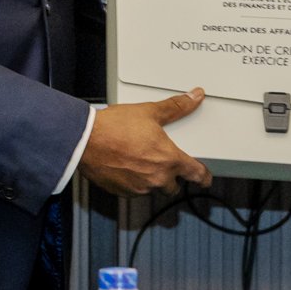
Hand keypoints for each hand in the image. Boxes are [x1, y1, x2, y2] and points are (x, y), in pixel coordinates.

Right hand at [81, 88, 212, 195]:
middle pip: (173, 186)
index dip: (203, 177)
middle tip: (164, 163)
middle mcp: (156, 178)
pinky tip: (127, 167)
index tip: (205, 178)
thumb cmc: (114, 128)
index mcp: (169, 160)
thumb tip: (193, 97)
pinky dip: (135, 182)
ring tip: (141, 161)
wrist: (85, 141)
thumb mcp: (150, 112)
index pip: (195, 174)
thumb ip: (175, 107)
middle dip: (172, 177)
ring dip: (152, 179)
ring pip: (153, 188)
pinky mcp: (122, 192)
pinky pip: (135, 191)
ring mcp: (139, 188)